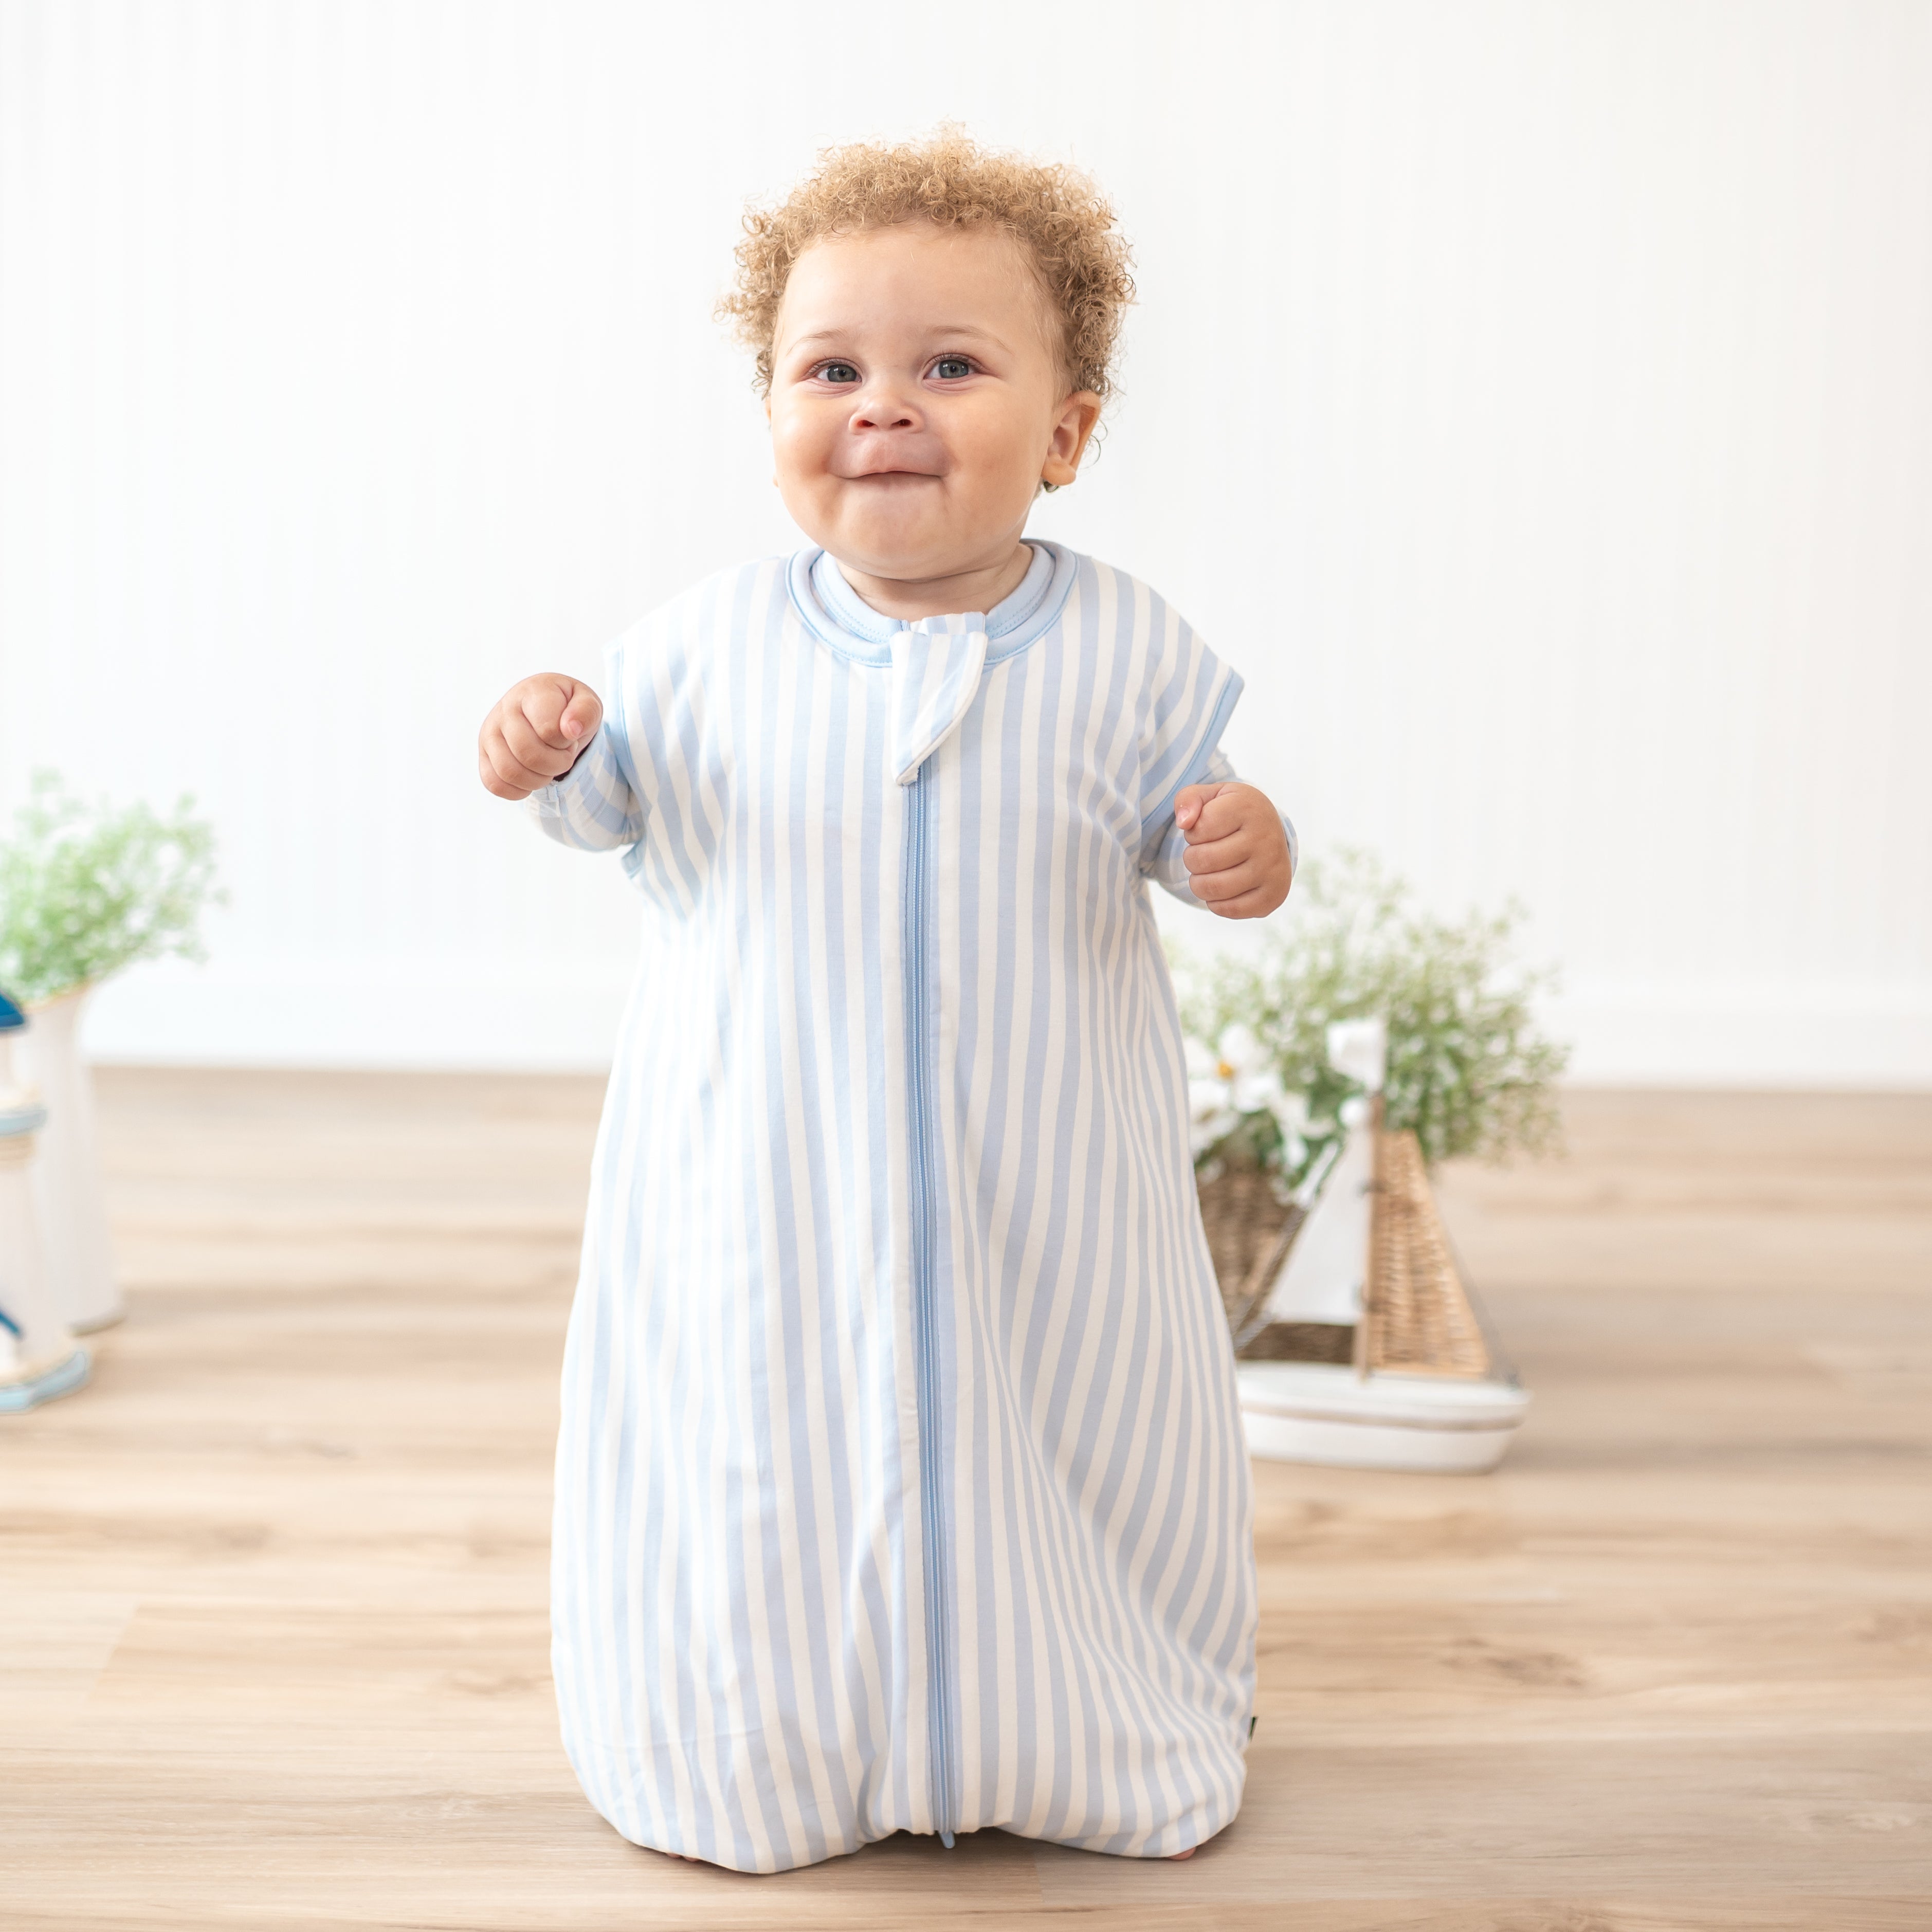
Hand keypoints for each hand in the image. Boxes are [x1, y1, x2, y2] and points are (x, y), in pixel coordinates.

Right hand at [478, 676, 602, 800]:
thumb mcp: (588, 702)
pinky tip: (532, 777)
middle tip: (563, 755)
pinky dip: (518, 791)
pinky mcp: (484, 754)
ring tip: (548, 766)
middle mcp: (505, 709)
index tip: (571, 735)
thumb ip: (586, 711)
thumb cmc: (568, 708)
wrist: (546, 709)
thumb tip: (570, 729)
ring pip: (509, 772)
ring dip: (538, 780)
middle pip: (528, 754)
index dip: (566, 742)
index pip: (549, 730)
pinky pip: (494, 784)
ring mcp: (490, 732)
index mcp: (533, 692)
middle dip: (556, 764)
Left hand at [1174, 782, 1292, 918]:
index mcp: (1249, 807)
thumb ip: (1187, 799)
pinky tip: (1223, 887)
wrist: (1270, 832)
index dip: (1193, 833)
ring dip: (1199, 882)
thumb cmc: (1232, 814)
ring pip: (1212, 888)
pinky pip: (1229, 910)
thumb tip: (1184, 823)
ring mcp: (1273, 869)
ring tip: (1209, 871)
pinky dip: (1216, 902)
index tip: (1207, 829)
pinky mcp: (1274, 895)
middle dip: (1192, 859)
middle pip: (1202, 861)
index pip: (1197, 830)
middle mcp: (1267, 837)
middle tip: (1204, 853)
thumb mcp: (1210, 797)